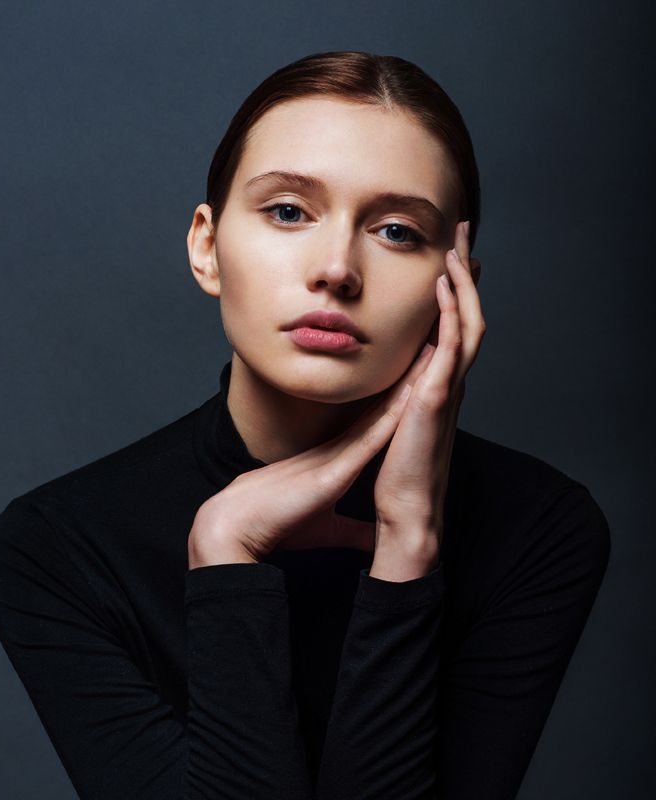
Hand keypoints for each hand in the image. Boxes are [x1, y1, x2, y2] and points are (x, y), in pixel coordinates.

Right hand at [188, 343, 435, 567]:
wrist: (237, 527)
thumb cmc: (275, 526)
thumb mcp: (328, 529)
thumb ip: (354, 531)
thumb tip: (376, 539)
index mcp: (337, 460)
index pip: (376, 425)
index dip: (401, 402)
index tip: (424, 381)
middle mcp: (339, 449)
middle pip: (382, 410)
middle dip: (410, 381)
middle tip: (434, 348)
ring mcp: (336, 456)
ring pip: (380, 415)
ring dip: (407, 387)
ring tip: (433, 354)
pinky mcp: (333, 471)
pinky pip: (369, 439)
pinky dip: (392, 417)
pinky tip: (412, 396)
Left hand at [372, 220, 485, 553]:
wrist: (405, 515)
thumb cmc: (396, 480)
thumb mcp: (391, 432)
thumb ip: (392, 411)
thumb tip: (380, 399)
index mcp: (436, 390)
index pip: (452, 331)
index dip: (454, 294)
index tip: (449, 260)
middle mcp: (448, 386)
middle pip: (468, 317)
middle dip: (465, 275)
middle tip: (462, 236)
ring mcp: (446, 392)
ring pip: (469, 325)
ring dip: (463, 284)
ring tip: (457, 247)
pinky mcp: (435, 401)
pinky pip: (451, 348)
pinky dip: (451, 313)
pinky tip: (444, 285)